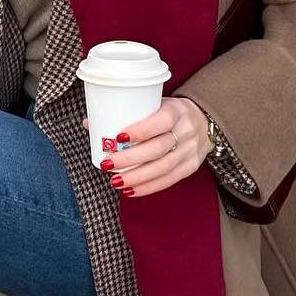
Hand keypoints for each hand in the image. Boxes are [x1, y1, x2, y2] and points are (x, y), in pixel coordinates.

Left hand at [80, 97, 212, 197]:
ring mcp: (190, 151)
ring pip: (163, 168)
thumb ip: (127, 113)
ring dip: (136, 177)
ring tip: (115, 182)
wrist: (206, 121)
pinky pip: (169, 180)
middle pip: (157, 148)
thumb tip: (89, 123)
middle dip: (130, 159)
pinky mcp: (191, 166)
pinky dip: (148, 187)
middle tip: (107, 164)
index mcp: (176, 111)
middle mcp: (186, 131)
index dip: (140, 131)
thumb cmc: (171, 112)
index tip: (117, 137)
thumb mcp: (155, 104)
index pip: (160, 122)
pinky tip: (130, 190)